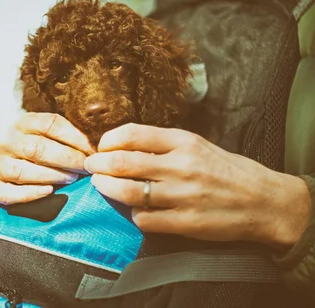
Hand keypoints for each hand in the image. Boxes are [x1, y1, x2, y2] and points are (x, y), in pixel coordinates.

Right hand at [0, 112, 93, 210]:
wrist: (7, 183)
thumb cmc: (37, 160)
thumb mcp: (49, 141)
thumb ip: (67, 140)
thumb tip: (96, 145)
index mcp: (22, 124)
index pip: (49, 123)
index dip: (74, 137)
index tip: (92, 150)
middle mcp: (5, 142)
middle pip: (37, 147)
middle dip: (66, 158)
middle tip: (85, 167)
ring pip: (23, 170)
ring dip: (51, 175)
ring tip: (72, 179)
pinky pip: (9, 193)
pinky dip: (30, 193)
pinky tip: (49, 192)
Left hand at [84, 123, 310, 248]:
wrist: (264, 201)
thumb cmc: (226, 170)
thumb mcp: (197, 145)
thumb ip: (162, 143)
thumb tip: (121, 145)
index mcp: (184, 141)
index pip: (132, 134)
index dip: (108, 140)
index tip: (100, 146)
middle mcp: (182, 166)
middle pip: (123, 163)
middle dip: (98, 165)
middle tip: (91, 167)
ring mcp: (183, 196)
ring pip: (128, 192)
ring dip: (107, 188)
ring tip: (101, 185)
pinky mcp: (186, 222)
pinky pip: (144, 219)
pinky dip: (133, 214)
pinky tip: (135, 210)